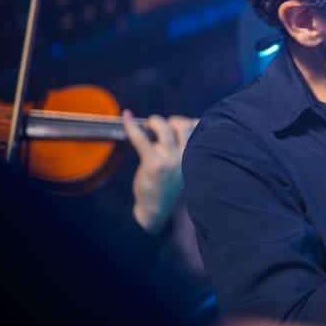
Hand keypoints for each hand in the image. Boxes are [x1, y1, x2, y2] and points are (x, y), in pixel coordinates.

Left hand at [123, 111, 196, 232]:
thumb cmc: (170, 184)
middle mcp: (187, 157)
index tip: (183, 122)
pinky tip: (127, 116)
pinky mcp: (154, 164)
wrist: (157, 208)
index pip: (198, 128)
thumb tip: (189, 121)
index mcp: (196, 156)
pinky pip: (141, 139)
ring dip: (156, 122)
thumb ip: (187, 146)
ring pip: (164, 129)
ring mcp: (170, 160)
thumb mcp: (185, 165)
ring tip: (150, 124)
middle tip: (162, 126)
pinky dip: (132, 126)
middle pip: (182, 125)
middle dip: (172, 121)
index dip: (189, 121)